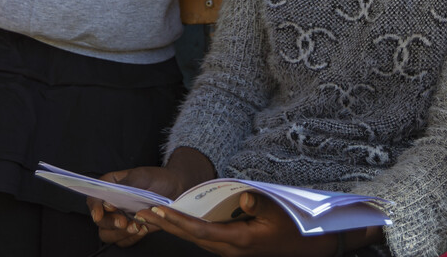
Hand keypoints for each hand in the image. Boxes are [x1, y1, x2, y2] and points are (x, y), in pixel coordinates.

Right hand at [88, 166, 193, 246]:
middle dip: (110, 223)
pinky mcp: (129, 229)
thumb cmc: (158, 179)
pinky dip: (131, 238)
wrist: (176, 189)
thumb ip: (125, 185)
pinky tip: (143, 229)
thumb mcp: (142, 176)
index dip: (94, 208)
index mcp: (109, 187)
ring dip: (120, 234)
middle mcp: (111, 204)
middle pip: (99, 220)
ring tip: (137, 226)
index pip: (93, 198)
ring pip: (108, 234)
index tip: (100, 215)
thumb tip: (109, 197)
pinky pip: (123, 241)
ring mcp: (119, 218)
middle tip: (124, 222)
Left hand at [142, 192, 344, 256]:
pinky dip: (187, 229)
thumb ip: (259, 203)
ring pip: (195, 239)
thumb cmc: (293, 226)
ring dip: (173, 228)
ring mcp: (230, 250)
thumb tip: (243, 198)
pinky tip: (177, 221)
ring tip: (151, 216)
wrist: (306, 246)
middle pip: (191, 238)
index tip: (157, 211)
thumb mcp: (279, 210)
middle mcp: (230, 249)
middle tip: (140, 214)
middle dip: (165, 226)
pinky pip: (204, 238)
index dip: (177, 221)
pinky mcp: (232, 246)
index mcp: (239, 241)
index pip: (200, 231)